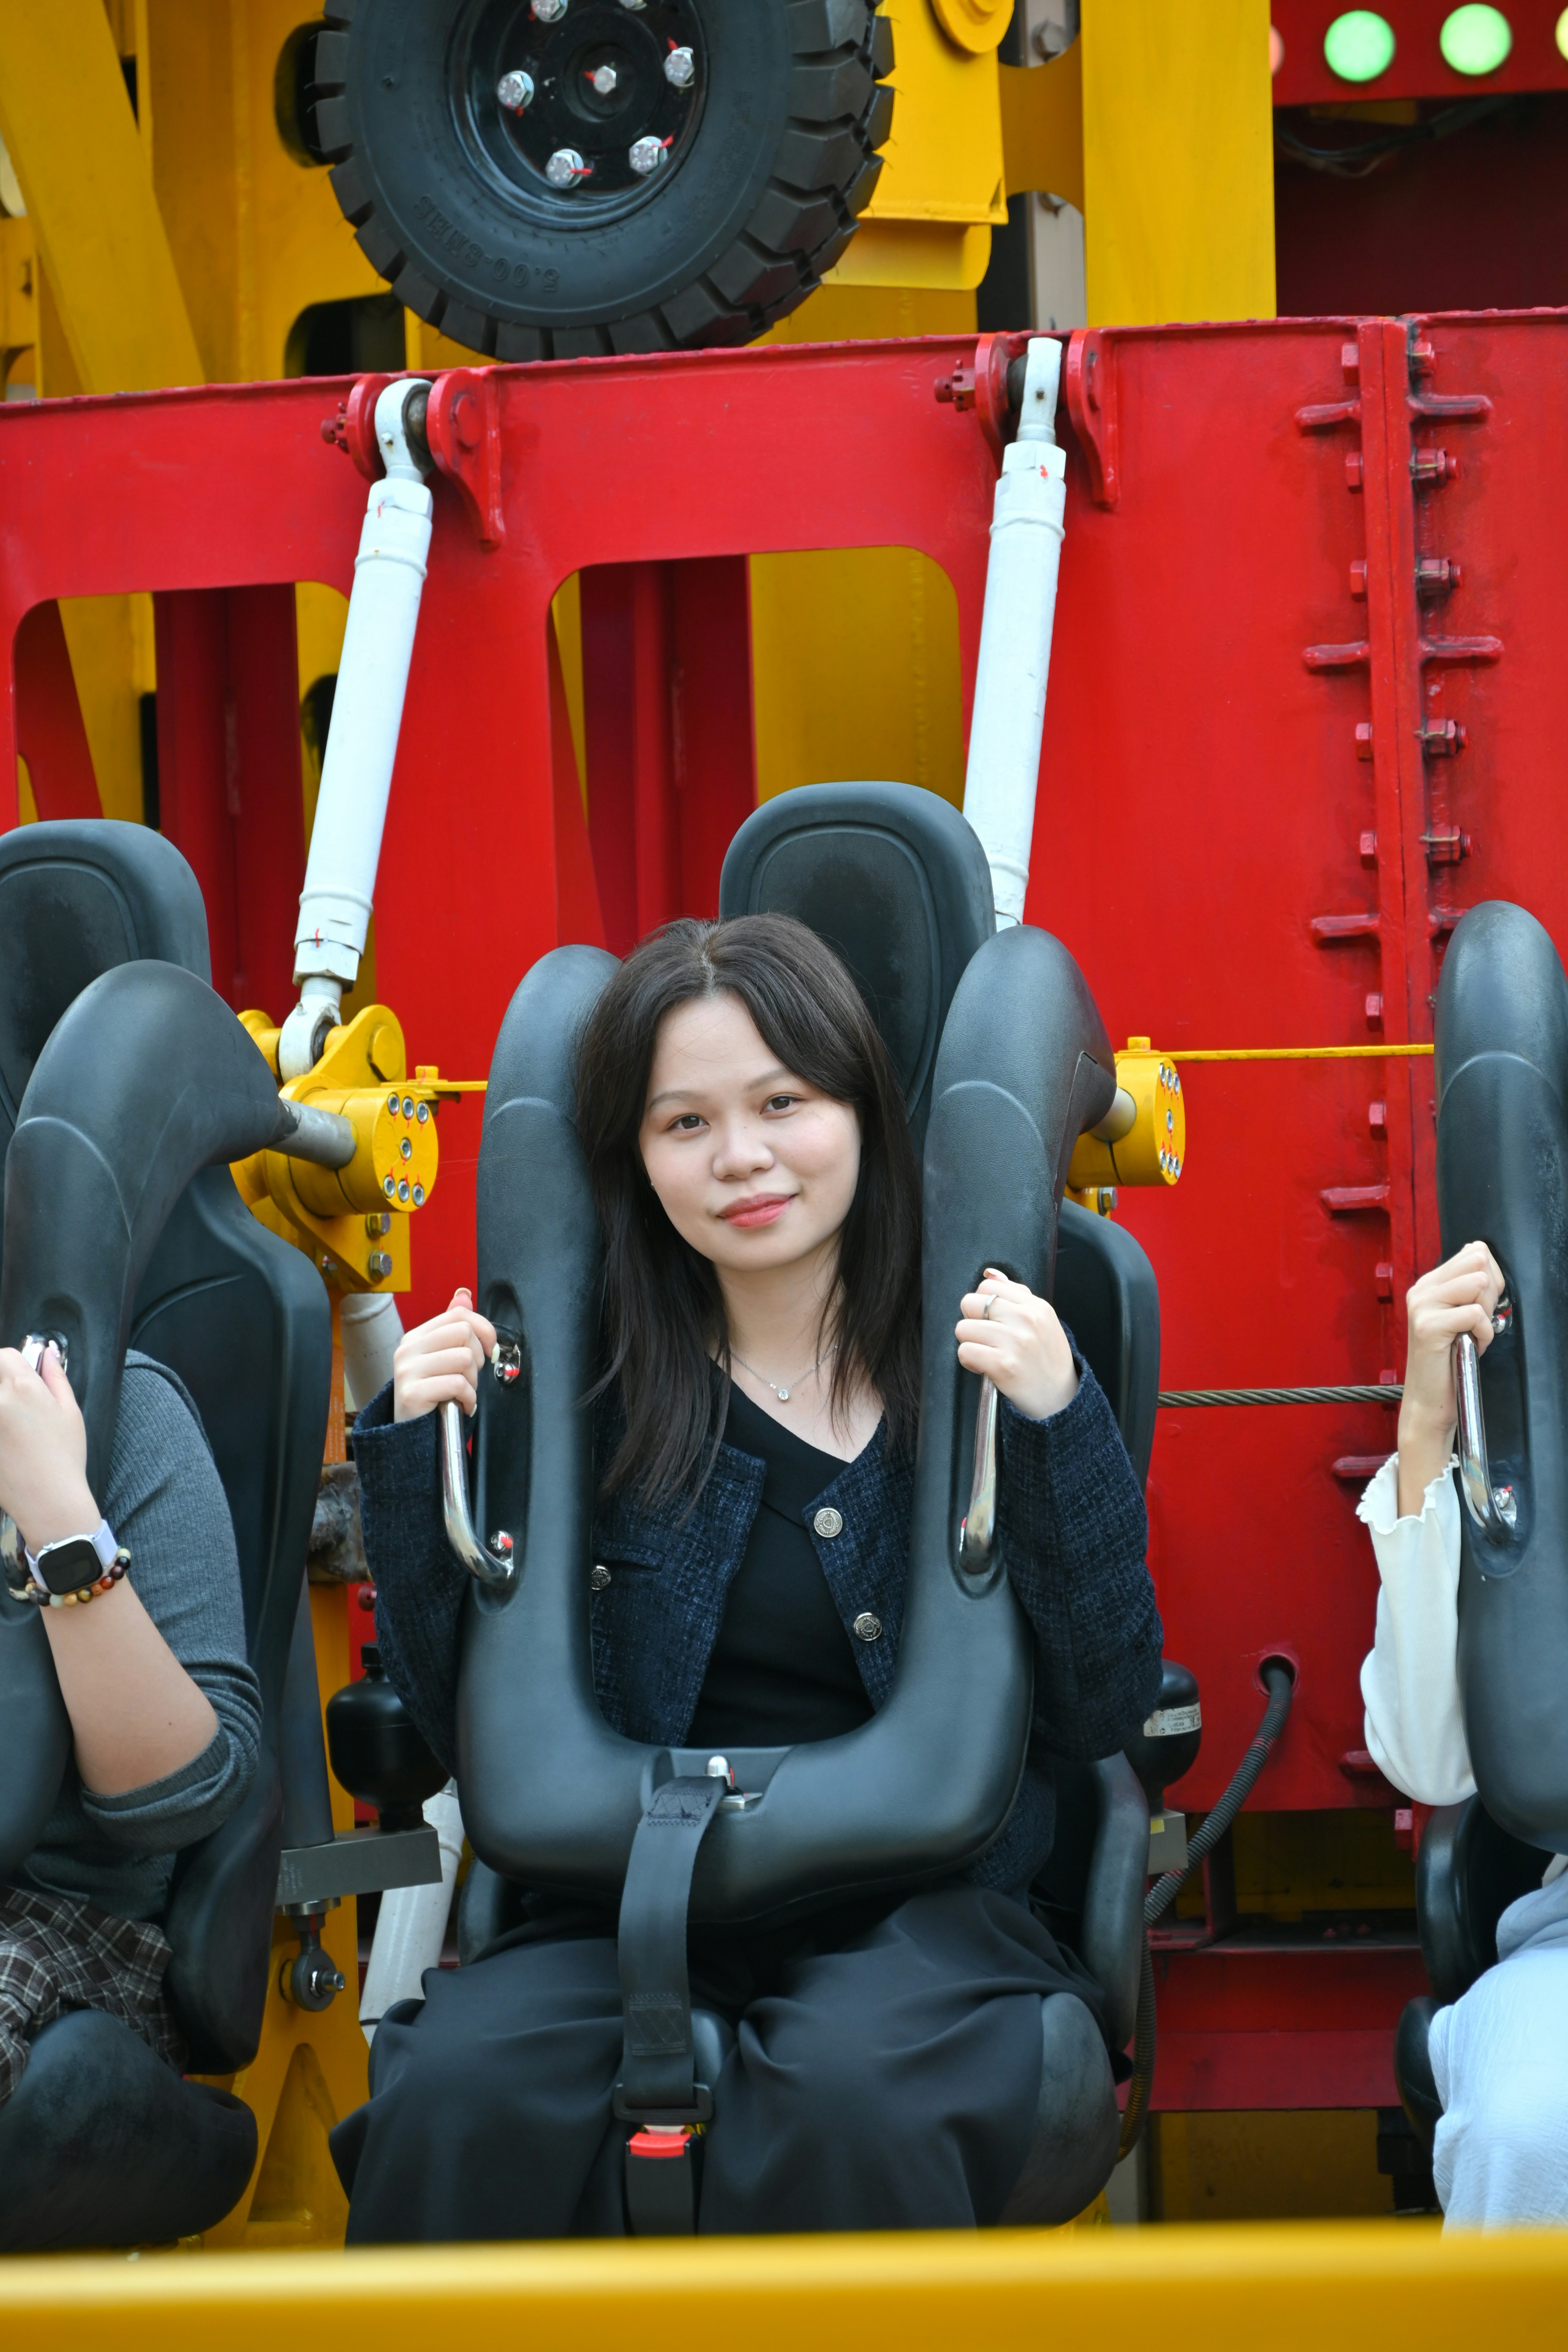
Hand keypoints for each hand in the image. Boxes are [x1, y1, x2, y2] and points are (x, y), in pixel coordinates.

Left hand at [0, 1343, 97, 1552]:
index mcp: (24, 1389)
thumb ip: (56, 1377)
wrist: (48, 1501)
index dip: (13, 1363)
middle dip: (1, 1380)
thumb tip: (48, 1354)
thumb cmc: (63, 1459)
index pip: (6, 1355)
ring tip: (10, 1425)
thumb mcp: (70, 1413)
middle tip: (13, 1402)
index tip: (18, 1375)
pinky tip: (5, 1442)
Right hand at [393, 1289, 497, 1422]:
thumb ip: (452, 1328)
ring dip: (473, 1382)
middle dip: (478, 1358)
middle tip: (470, 1376)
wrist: (408, 1433)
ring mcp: (408, 1370)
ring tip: (462, 1393)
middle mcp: (409, 1349)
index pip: (458, 1315)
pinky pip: (458, 1384)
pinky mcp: (413, 1392)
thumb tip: (464, 1295)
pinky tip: (461, 1405)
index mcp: (417, 1337)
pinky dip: (469, 1399)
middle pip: (464, 1333)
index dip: (483, 1329)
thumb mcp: (441, 1358)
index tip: (489, 1349)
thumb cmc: (430, 1395)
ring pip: (464, 1359)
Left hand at [956, 1269, 1078, 1421]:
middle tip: (989, 1340)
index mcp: (1036, 1305)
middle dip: (972, 1323)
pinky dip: (970, 1362)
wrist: (1060, 1401)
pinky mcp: (1004, 1365)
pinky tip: (985, 1368)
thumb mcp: (1041, 1322)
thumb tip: (989, 1274)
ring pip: (963, 1329)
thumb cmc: (1046, 1361)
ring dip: (970, 1344)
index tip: (994, 1323)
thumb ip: (1015, 1295)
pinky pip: (965, 1352)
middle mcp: (1027, 1319)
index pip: (987, 1286)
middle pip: (970, 1303)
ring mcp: (1016, 1342)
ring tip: (989, 1355)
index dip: (983, 1305)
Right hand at [1396, 1241, 1503, 1515]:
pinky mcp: (1427, 1326)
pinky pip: (1474, 1315)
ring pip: (1476, 1286)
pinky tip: (1469, 1346)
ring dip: (1484, 1315)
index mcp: (1428, 1283)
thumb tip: (1480, 1253)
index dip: (1491, 1278)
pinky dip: (1482, 1334)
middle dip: (1489, 1294)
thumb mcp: (1463, 1316)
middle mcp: (1421, 1290)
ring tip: (1471, 1334)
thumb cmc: (1449, 1361)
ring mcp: (1421, 1306)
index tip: (1480, 1306)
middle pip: (1477, 1264)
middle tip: (1475, 1323)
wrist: (1431, 1400)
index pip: (1474, 1251)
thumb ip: (1473, 1285)